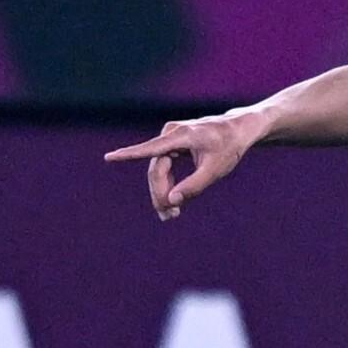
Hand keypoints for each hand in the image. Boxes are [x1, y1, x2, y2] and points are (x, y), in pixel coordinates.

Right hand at [106, 110, 264, 219]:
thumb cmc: (229, 148)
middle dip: (160, 194)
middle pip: (156, 169)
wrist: (238, 130)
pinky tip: (173, 203)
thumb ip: (194, 186)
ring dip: (162, 192)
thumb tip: (172, 201)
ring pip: (158, 170)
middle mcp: (171, 133)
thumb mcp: (215, 170)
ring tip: (171, 216)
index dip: (129, 155)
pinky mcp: (171, 143)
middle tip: (169, 217)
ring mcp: (169, 137)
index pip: (151, 149)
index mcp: (182, 136)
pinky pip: (163, 167)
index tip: (109, 157)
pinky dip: (167, 184)